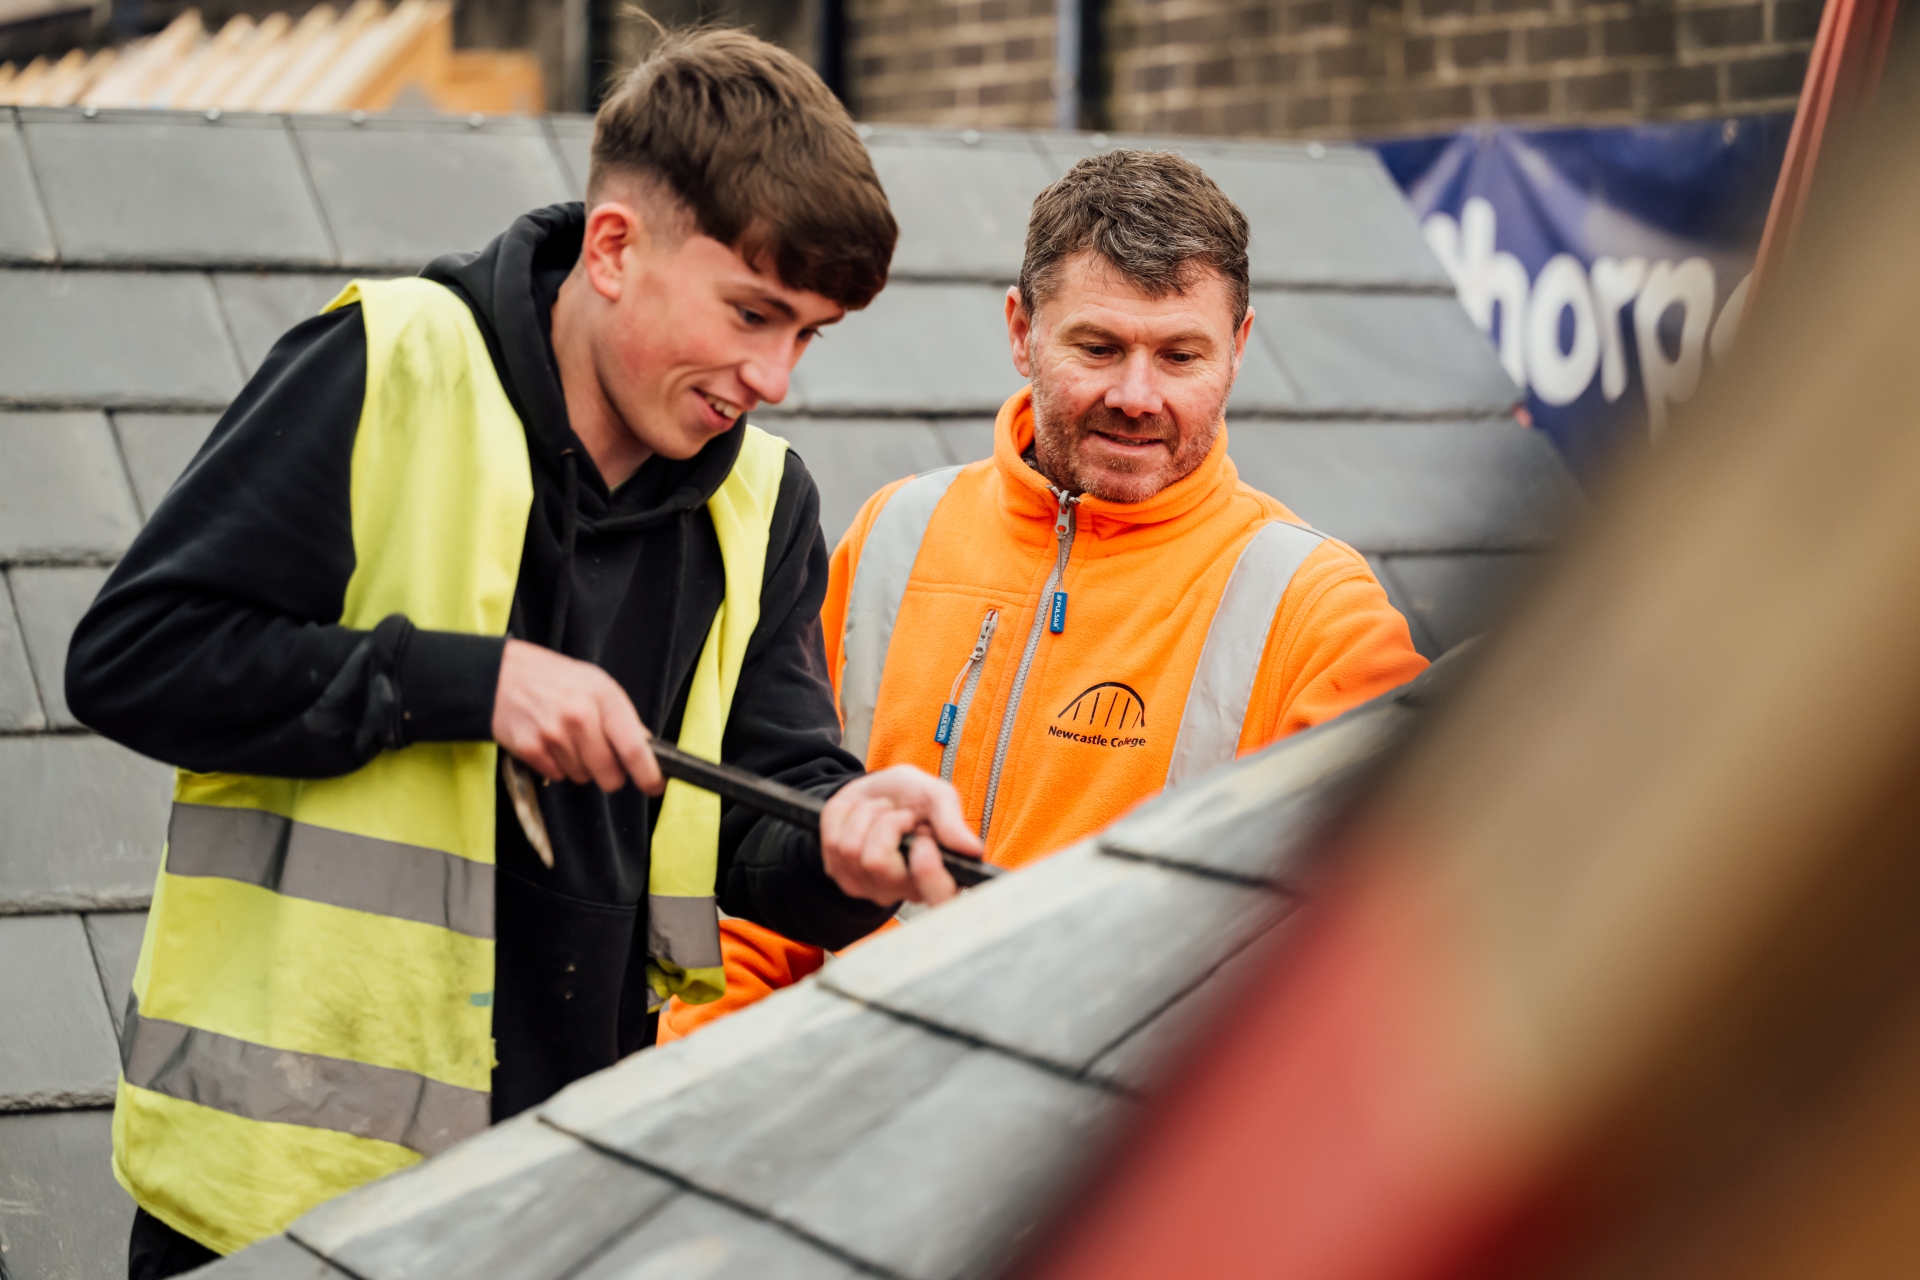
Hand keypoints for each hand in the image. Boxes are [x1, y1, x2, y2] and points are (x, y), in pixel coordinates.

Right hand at [492, 639, 663, 794]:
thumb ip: (622, 715)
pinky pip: (557, 776)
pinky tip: (549, 741)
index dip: (648, 774)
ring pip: (583, 777)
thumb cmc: (554, 678)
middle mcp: (581, 718)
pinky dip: (557, 765)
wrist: (500, 673)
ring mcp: (554, 735)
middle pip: (610, 775)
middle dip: (611, 774)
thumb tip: (645, 746)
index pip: (634, 748)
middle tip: (601, 755)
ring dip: (580, 766)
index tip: (655, 786)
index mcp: (604, 698)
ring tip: (567, 737)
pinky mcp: (531, 749)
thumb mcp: (596, 683)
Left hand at [820, 765, 983, 907]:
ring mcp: (870, 888)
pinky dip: (845, 816)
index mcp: (940, 877)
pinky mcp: (842, 876)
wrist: (876, 789)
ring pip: (850, 848)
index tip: (924, 838)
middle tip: (903, 815)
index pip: (938, 899)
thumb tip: (972, 851)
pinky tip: (862, 818)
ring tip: (883, 812)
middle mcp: (905, 890)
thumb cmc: (911, 796)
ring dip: (866, 815)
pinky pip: (832, 841)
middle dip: (886, 822)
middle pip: (877, 862)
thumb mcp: (936, 796)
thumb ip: (951, 822)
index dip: (928, 870)